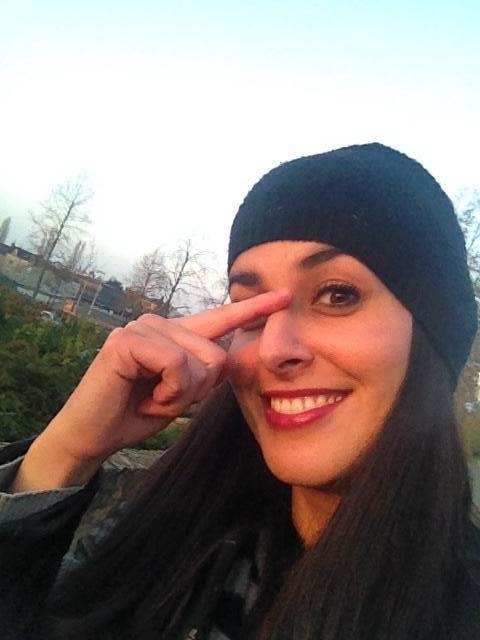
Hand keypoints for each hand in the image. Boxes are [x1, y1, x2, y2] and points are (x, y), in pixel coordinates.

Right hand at [14, 291, 289, 489]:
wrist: (95, 435)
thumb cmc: (138, 412)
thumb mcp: (182, 393)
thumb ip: (205, 373)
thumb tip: (231, 360)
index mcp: (178, 335)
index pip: (222, 319)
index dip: (254, 308)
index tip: (286, 296)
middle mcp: (162, 323)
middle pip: (218, 356)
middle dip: (198, 390)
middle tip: (164, 397)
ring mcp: (143, 327)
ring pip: (199, 362)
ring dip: (179, 395)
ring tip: (150, 396)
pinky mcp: (127, 339)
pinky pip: (175, 366)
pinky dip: (167, 392)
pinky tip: (143, 396)